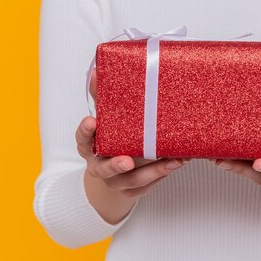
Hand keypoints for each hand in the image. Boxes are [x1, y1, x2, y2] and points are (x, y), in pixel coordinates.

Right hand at [77, 69, 190, 199]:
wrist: (115, 173)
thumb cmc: (113, 139)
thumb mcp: (107, 120)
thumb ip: (104, 99)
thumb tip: (97, 69)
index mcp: (90, 146)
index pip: (82, 139)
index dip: (85, 131)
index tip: (92, 121)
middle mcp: (100, 166)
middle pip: (104, 169)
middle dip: (116, 165)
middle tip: (128, 161)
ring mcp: (116, 181)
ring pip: (133, 180)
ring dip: (154, 171)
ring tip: (174, 160)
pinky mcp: (132, 191)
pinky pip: (148, 186)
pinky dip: (163, 176)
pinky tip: (178, 162)